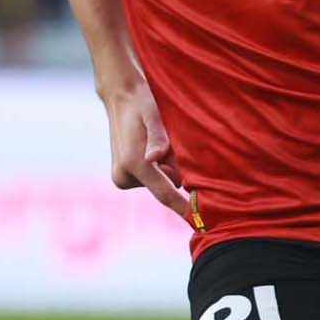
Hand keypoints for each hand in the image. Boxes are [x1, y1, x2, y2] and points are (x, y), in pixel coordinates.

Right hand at [101, 78, 188, 220]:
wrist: (120, 97)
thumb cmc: (143, 103)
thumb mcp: (154, 115)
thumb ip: (158, 138)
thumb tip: (155, 159)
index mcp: (134, 163)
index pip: (166, 193)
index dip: (184, 208)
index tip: (199, 222)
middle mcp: (124, 175)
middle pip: (166, 185)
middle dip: (173, 170)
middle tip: (167, 143)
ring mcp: (121, 179)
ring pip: (160, 182)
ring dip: (164, 167)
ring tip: (154, 142)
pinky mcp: (121, 179)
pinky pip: (152, 179)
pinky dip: (156, 168)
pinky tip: (149, 148)